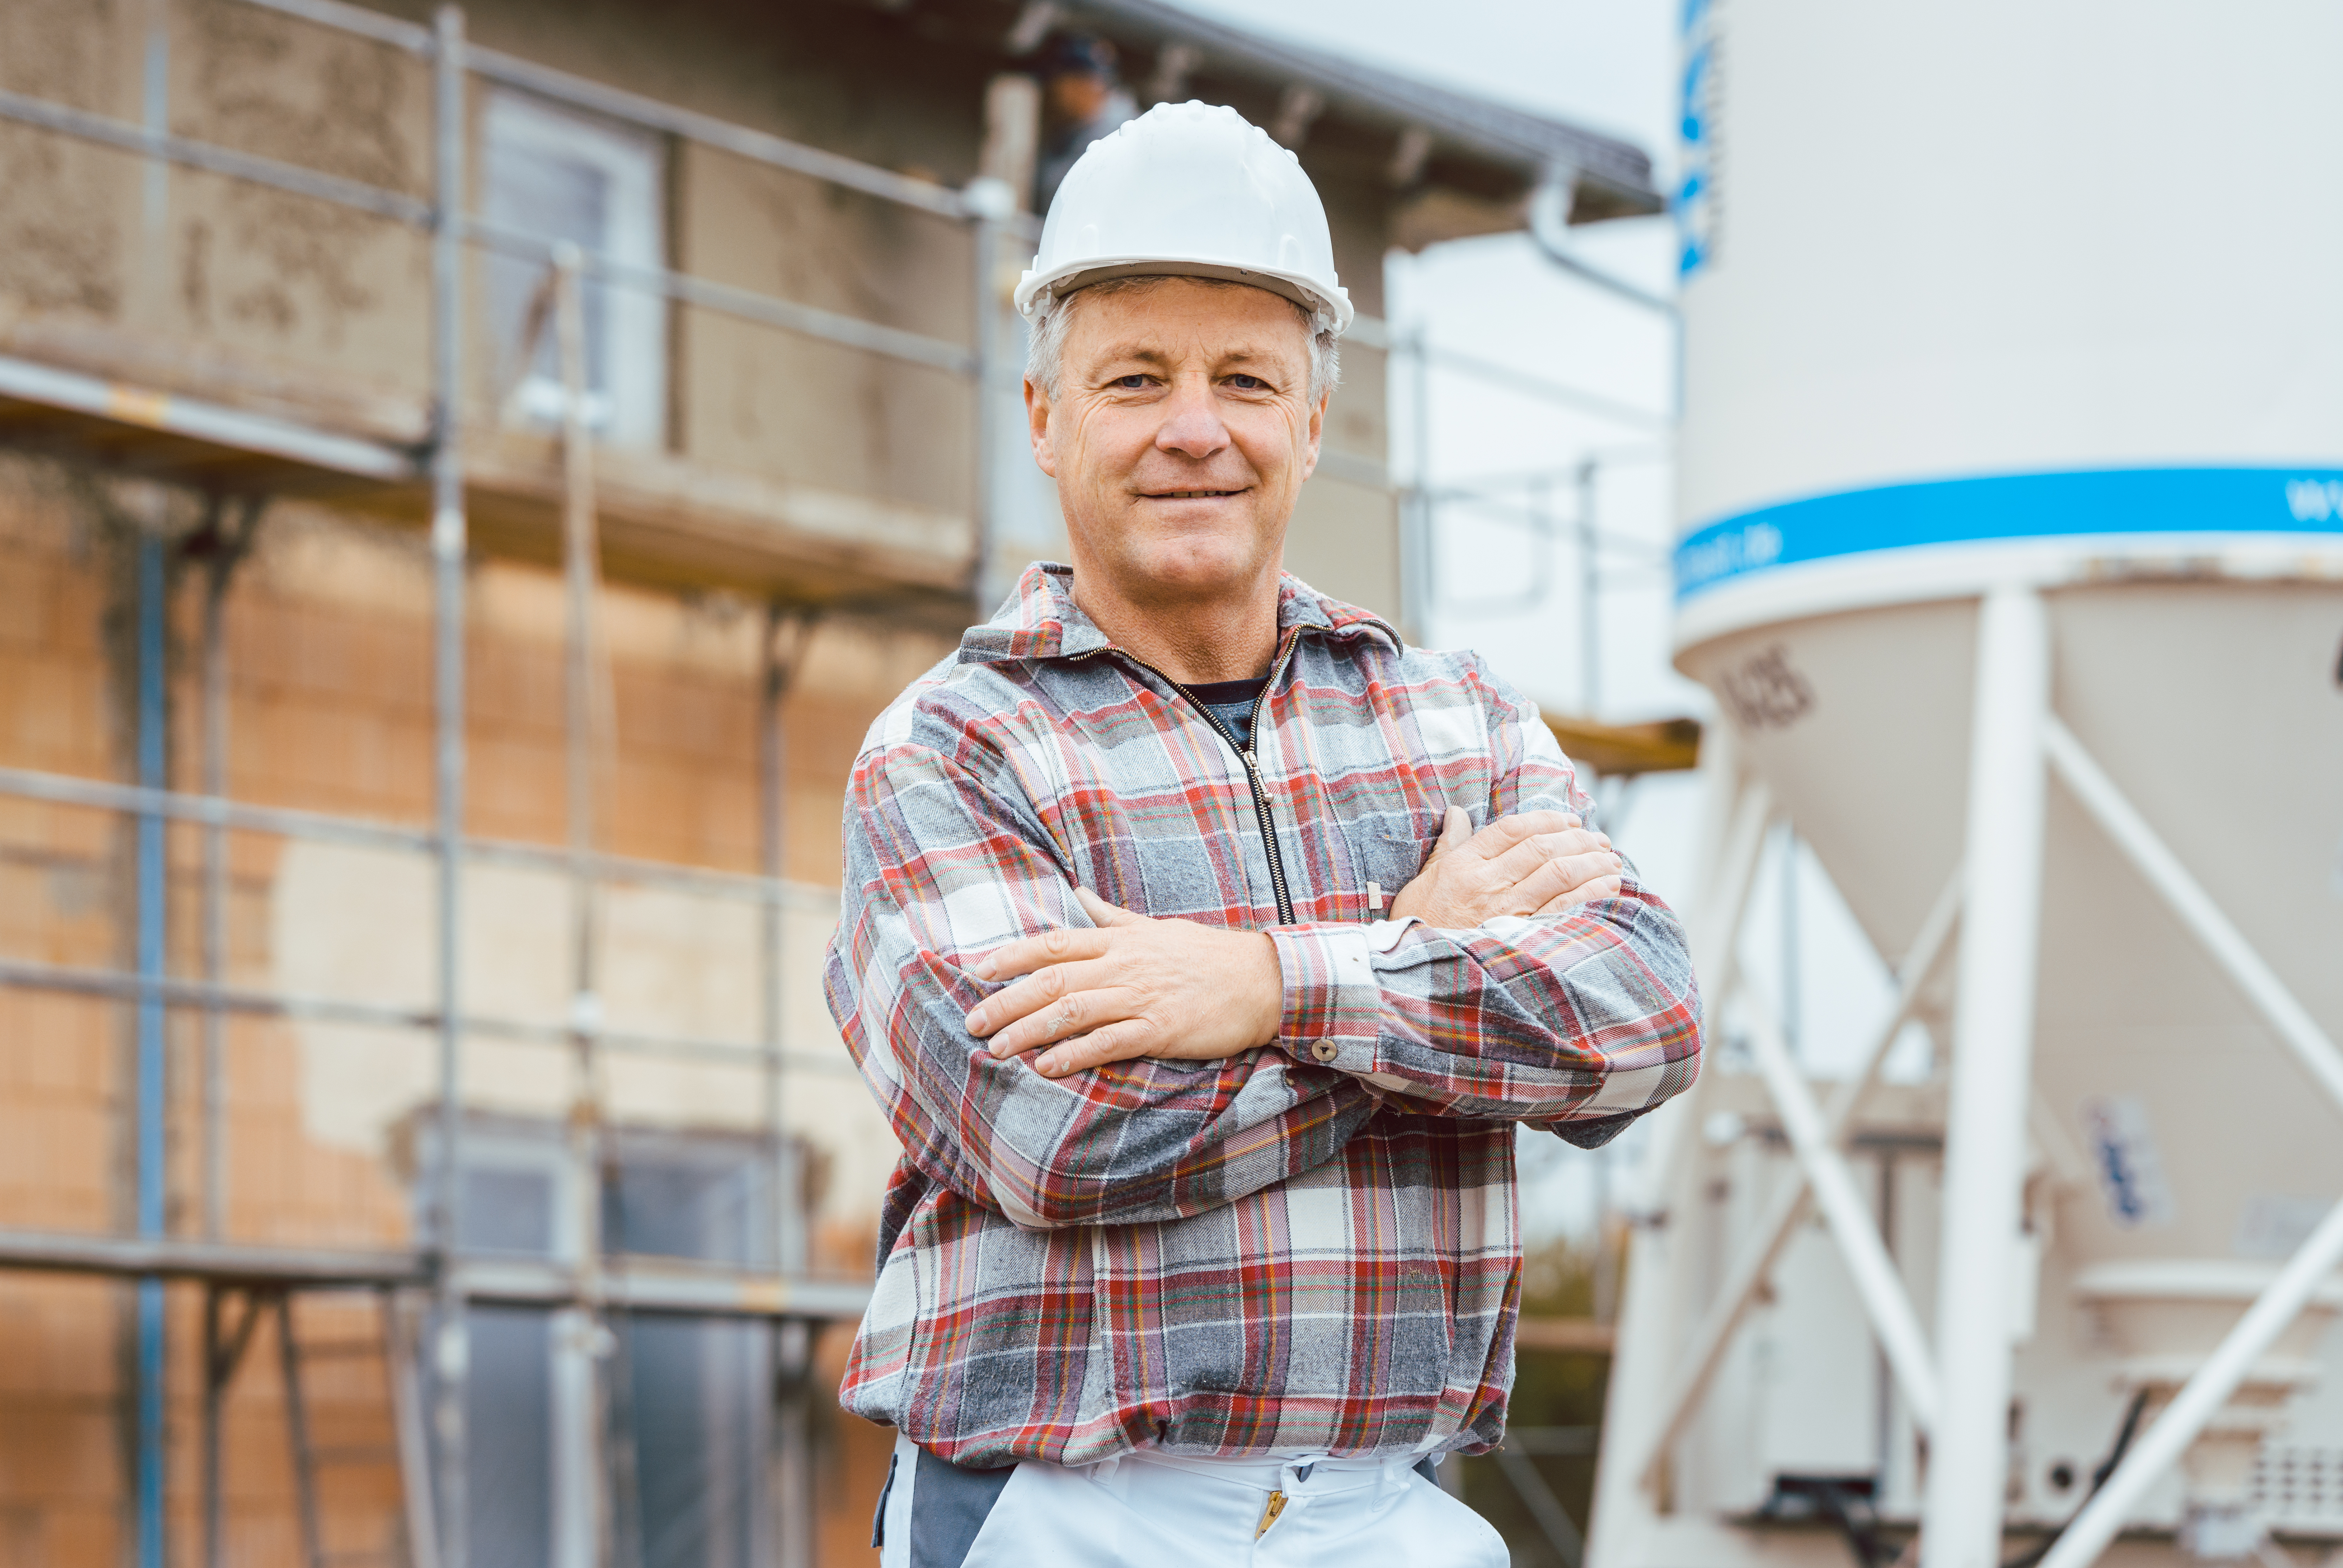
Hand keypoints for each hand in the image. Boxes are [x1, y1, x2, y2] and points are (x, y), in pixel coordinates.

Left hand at [964, 888, 1283, 1077]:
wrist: (1263, 980)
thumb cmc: (1208, 955)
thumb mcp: (1156, 927)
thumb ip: (1112, 917)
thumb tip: (1077, 892)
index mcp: (1121, 940)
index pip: (1055, 943)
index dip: (1013, 957)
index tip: (979, 971)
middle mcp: (1125, 965)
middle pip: (1053, 979)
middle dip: (1008, 1001)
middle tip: (973, 1022)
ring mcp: (1142, 997)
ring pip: (1073, 1011)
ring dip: (1030, 1030)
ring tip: (998, 1048)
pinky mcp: (1161, 1029)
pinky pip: (1109, 1042)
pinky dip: (1075, 1054)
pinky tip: (1048, 1067)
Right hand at [1387, 807, 1623, 927]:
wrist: (1417, 972)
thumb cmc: (1421, 923)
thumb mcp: (1425, 880)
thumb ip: (1448, 845)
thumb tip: (1457, 812)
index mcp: (1462, 865)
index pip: (1512, 828)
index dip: (1546, 819)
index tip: (1569, 819)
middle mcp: (1486, 883)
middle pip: (1542, 848)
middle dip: (1578, 839)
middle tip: (1598, 838)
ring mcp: (1505, 911)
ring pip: (1558, 873)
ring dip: (1591, 862)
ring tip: (1610, 858)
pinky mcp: (1521, 936)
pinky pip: (1565, 908)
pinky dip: (1591, 893)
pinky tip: (1609, 885)